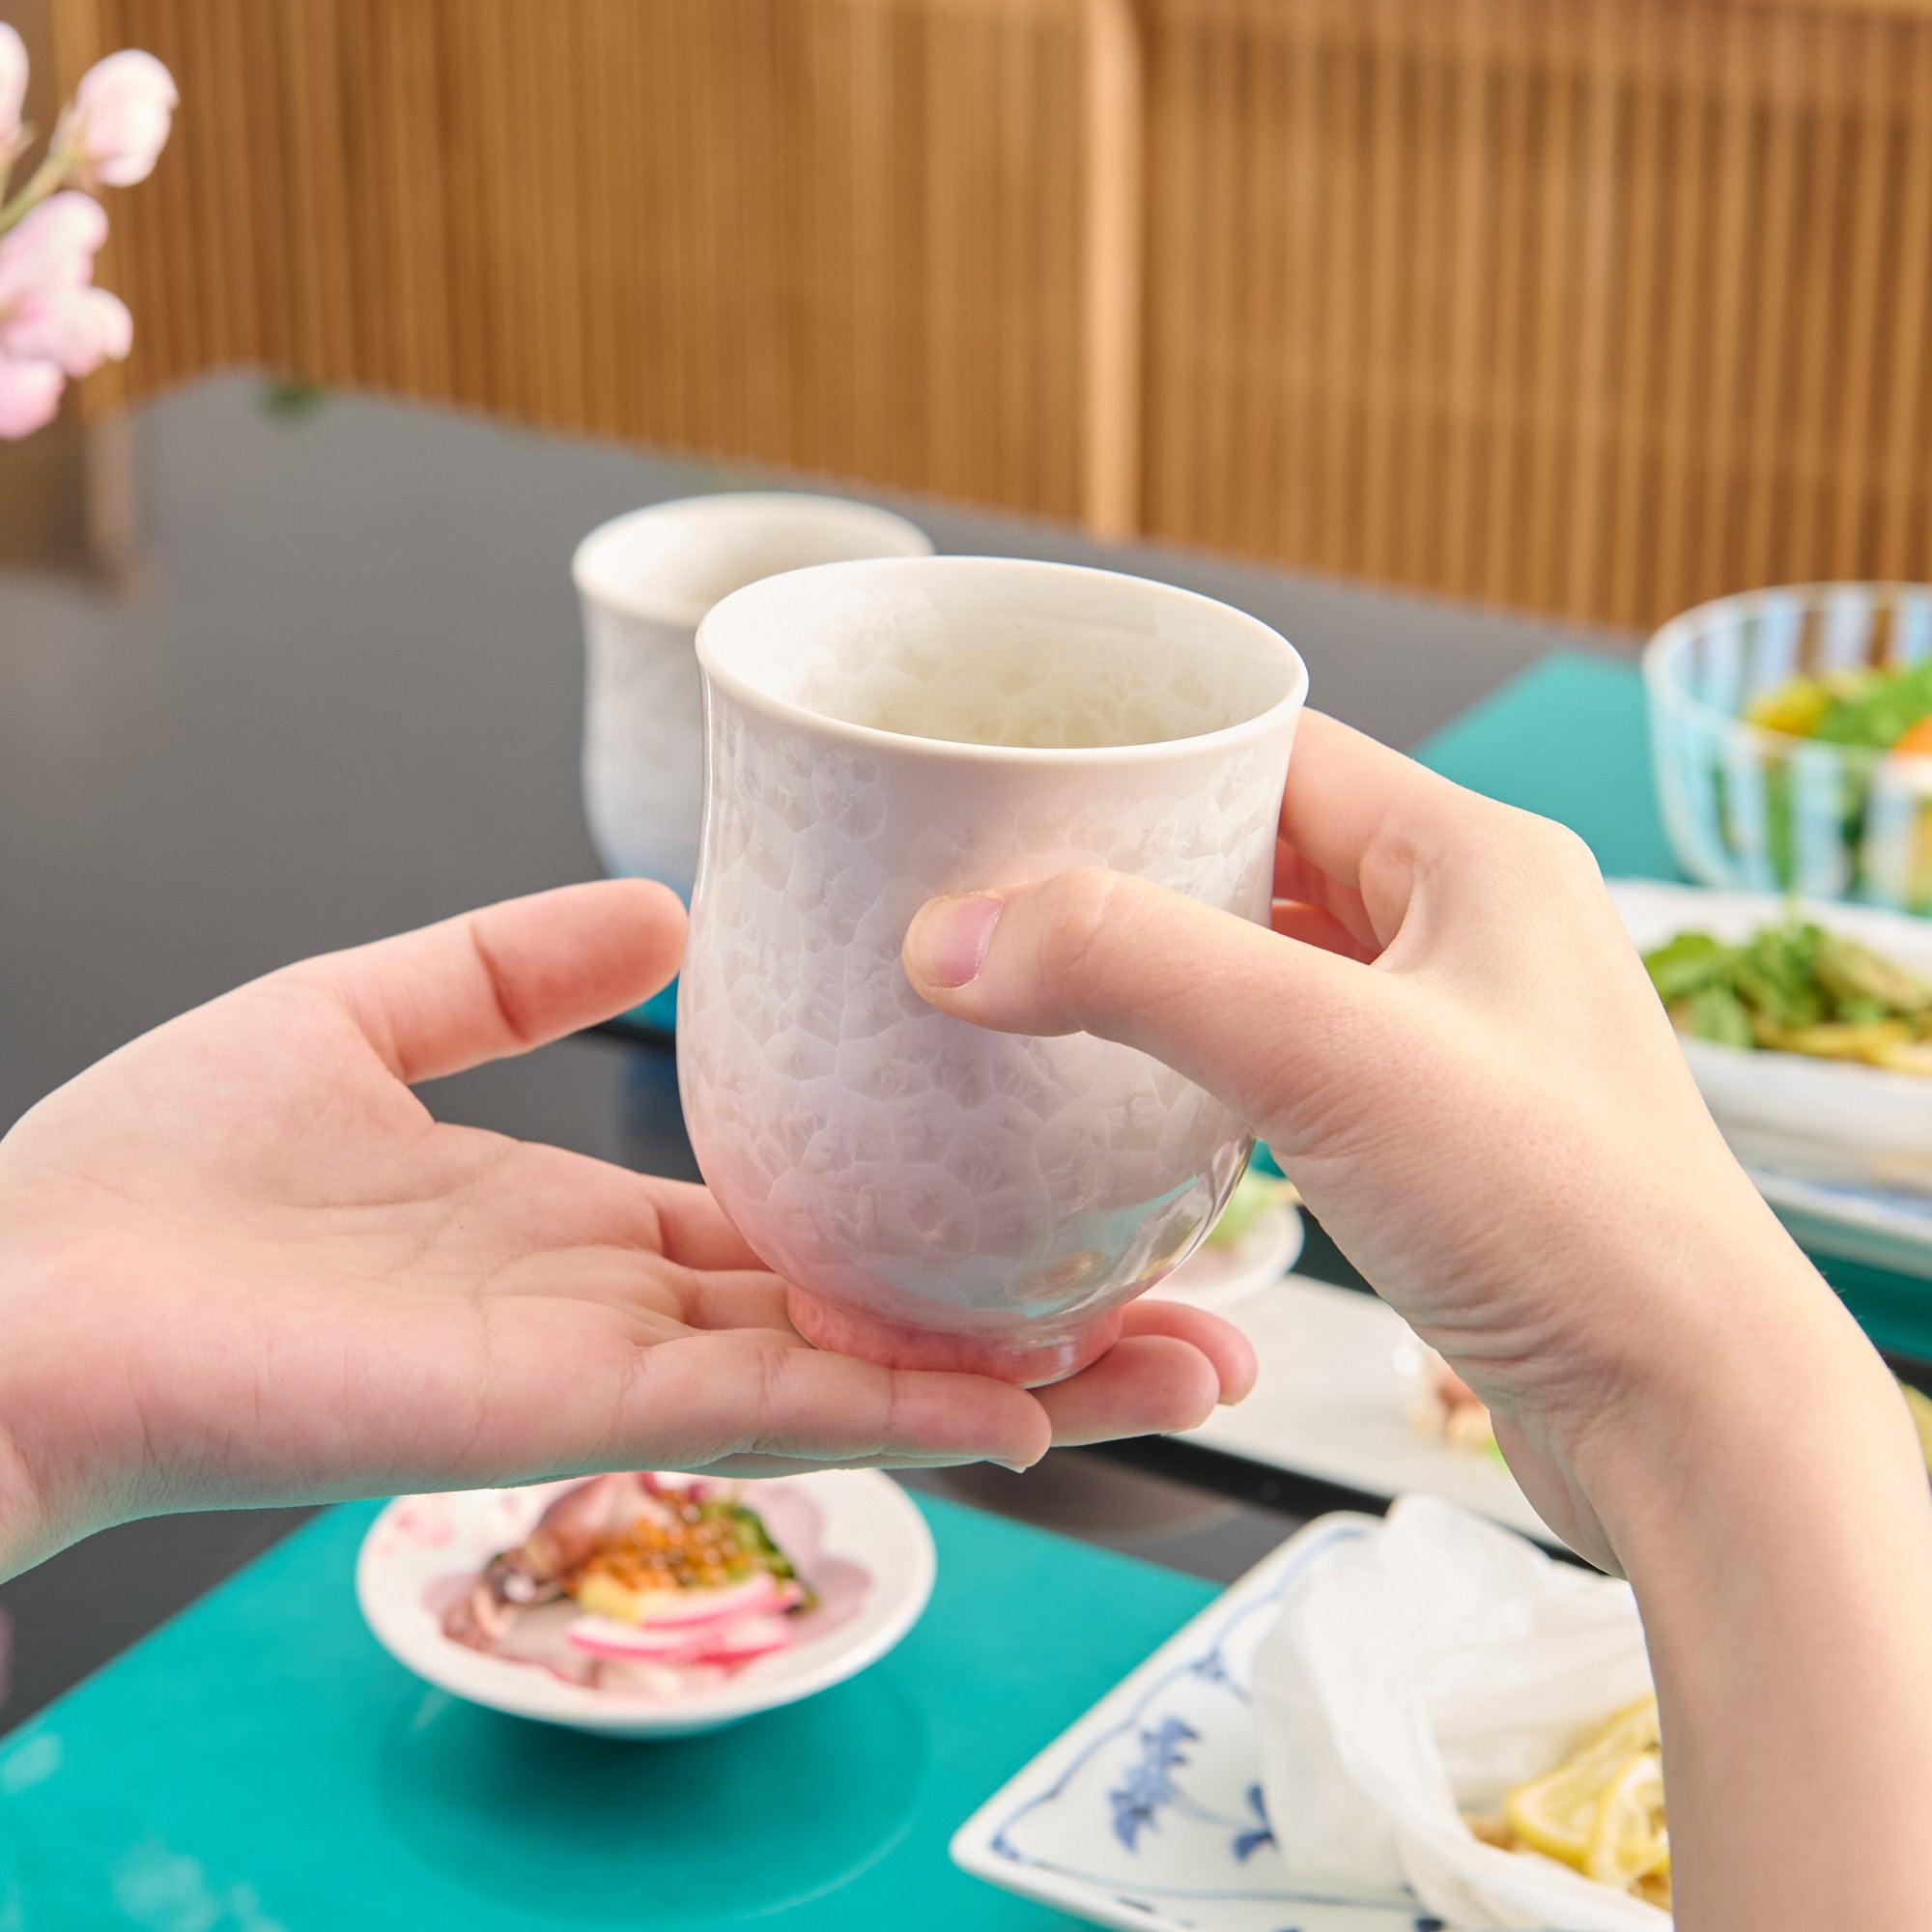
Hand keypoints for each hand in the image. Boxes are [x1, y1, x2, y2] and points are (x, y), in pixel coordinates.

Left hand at [0, 881, 1250, 1578]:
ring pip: (858, 1376)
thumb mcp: (365, 1015)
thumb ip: (508, 966)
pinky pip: (766, 1411)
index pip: (807, 1233)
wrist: (15, 1296)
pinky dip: (903, 1408)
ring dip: (1025, 1375)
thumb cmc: (153, 1176)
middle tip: (1202, 1307)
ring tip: (1184, 1362)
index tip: (1062, 1191)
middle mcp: (628, 1310)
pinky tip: (1028, 1396)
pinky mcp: (563, 1408)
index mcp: (589, 1229)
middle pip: (873, 1316)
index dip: (937, 1219)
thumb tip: (665, 915)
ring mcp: (608, 1370)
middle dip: (1036, 1320)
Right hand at [901, 711, 1889, 1571]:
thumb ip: (1135, 969)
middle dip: (1141, 866)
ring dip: (1175, 969)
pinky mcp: (1448, 1135)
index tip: (1028, 781)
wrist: (1686, 1420)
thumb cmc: (1563, 1217)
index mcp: (1476, 855)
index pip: (1283, 748)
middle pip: (1273, 851)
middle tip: (1009, 889)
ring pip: (1283, 960)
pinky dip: (1218, 1059)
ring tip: (1050, 983)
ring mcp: (1465, 1035)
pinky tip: (1144, 1094)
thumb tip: (959, 936)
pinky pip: (1303, 1056)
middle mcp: (1478, 927)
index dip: (1152, 754)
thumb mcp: (1327, 1055)